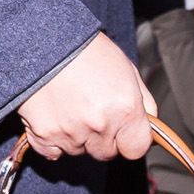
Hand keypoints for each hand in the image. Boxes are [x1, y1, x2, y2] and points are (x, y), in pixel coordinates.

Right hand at [18, 33, 154, 162]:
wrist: (44, 40)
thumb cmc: (86, 50)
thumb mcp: (126, 69)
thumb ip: (143, 102)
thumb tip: (150, 125)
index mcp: (125, 110)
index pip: (136, 148)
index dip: (130, 139)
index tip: (124, 131)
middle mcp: (100, 125)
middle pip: (107, 152)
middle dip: (103, 137)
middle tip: (92, 110)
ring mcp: (71, 133)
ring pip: (79, 151)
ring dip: (77, 136)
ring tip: (70, 105)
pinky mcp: (44, 135)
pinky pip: (53, 152)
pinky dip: (53, 140)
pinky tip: (54, 116)